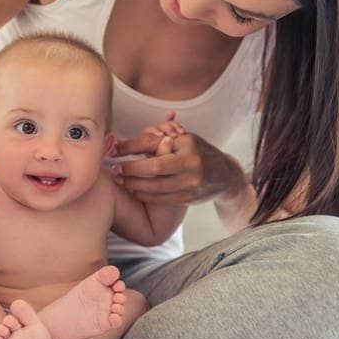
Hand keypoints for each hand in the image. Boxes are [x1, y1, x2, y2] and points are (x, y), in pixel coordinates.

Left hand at [111, 113, 244, 204]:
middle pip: (154, 167)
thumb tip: (123, 143)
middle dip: (131, 169)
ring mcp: (191, 182)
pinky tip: (135, 190)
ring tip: (121, 181)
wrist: (224, 175)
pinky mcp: (188, 197)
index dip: (130, 147)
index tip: (113, 150)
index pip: (153, 144)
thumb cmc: (197, 153)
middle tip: (115, 170)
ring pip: (156, 186)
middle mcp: (191, 163)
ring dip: (134, 185)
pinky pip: (161, 198)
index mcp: (187, 143)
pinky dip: (145, 195)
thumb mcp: (182, 140)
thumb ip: (158, 141)